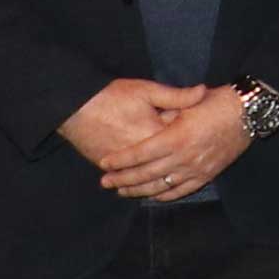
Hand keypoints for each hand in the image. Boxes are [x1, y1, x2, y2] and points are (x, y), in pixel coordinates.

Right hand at [58, 76, 209, 178]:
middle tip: (194, 155)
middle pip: (167, 164)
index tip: (201, 129)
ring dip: (162, 181)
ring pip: (147, 177)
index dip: (192, 133)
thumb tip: (203, 91)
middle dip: (181, 162)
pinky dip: (139, 183)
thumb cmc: (113, 96)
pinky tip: (148, 187)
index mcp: (155, 135)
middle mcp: (141, 155)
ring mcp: (123, 164)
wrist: (74, 107)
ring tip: (177, 181)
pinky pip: (129, 178)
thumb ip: (177, 96)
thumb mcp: (148, 90)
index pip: (181, 140)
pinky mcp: (108, 166)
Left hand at [98, 85, 256, 202]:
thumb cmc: (217, 102)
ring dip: (138, 190)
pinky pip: (180, 191)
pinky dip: (163, 195)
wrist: (249, 113)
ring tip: (122, 190)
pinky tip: (152, 195)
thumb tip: (143, 128)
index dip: (120, 160)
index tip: (104, 163)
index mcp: (177, 137)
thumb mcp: (188, 103)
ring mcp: (196, 169)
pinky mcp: (206, 175)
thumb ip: (164, 116)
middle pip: (146, 173)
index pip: (140, 153)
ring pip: (160, 186)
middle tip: (105, 182)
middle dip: (122, 179)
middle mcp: (184, 157)